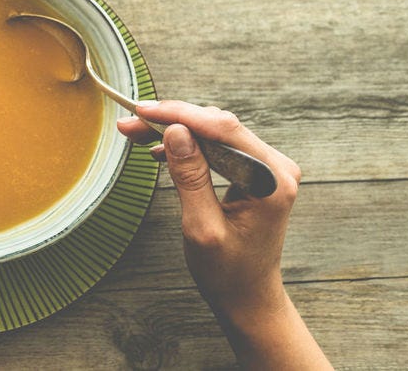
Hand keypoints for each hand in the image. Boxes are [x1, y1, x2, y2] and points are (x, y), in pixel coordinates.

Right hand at [117, 101, 328, 368]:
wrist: (248, 297)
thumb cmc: (227, 272)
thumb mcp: (201, 227)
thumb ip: (190, 177)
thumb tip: (175, 131)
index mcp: (271, 180)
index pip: (223, 129)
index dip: (180, 114)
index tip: (143, 111)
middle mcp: (276, 167)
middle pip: (218, 126)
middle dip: (173, 121)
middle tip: (131, 123)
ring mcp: (268, 168)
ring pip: (215, 133)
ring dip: (177, 130)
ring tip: (138, 133)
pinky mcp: (255, 171)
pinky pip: (218, 146)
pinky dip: (189, 145)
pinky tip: (161, 149)